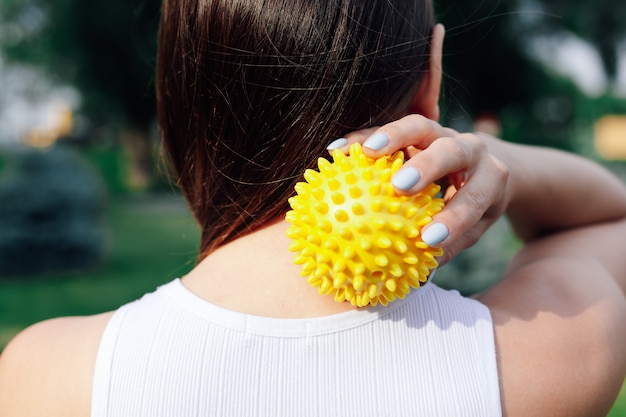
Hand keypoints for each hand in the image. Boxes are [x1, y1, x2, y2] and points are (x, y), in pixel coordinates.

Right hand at [327, 114, 509, 264]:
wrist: (483, 164)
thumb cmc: (476, 205)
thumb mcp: (474, 227)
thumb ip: (450, 246)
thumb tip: (419, 274)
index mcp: (490, 177)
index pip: (475, 197)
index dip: (454, 217)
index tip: (428, 239)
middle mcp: (469, 148)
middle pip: (451, 149)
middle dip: (427, 165)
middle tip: (400, 186)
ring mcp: (442, 133)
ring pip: (419, 126)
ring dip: (392, 137)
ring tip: (364, 153)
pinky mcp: (416, 129)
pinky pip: (388, 130)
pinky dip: (363, 138)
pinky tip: (337, 151)